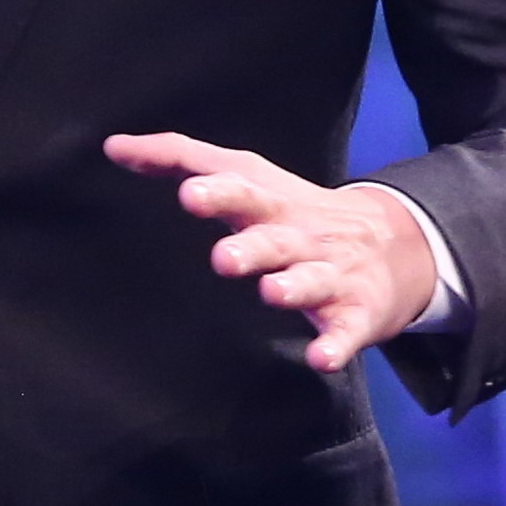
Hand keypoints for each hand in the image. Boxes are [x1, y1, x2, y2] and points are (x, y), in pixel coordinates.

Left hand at [103, 132, 435, 371]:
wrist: (391, 245)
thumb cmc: (292, 211)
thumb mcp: (246, 178)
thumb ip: (180, 160)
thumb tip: (113, 147)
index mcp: (269, 201)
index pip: (241, 188)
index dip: (216, 191)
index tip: (187, 194)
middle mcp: (298, 234)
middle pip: (274, 236)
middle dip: (252, 245)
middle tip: (223, 257)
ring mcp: (329, 273)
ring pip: (309, 279)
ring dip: (291, 286)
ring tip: (269, 291)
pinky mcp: (354, 314)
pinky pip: (344, 332)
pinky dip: (334, 345)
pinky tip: (320, 358)